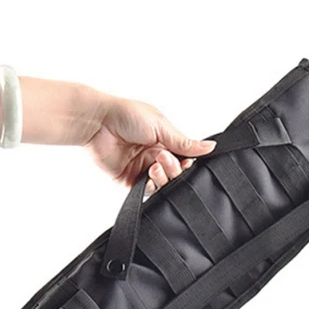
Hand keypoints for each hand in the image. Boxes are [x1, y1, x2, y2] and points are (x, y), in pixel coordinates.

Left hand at [84, 97, 215, 194]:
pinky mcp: (130, 181)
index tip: (187, 161)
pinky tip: (149, 175)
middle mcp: (156, 156)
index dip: (188, 163)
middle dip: (174, 169)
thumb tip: (210, 147)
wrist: (98, 123)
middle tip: (162, 157)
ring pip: (163, 185)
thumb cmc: (126, 115)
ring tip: (154, 165)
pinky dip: (152, 187)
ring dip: (163, 178)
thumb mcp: (161, 127)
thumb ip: (184, 143)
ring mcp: (143, 170)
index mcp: (165, 141)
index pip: (185, 159)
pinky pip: (146, 192)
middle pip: (175, 174)